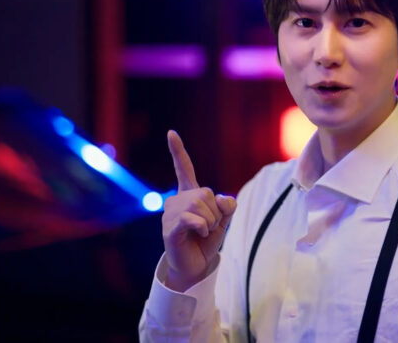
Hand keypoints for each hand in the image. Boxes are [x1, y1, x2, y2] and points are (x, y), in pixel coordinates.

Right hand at [161, 130, 235, 291]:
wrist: (196, 265)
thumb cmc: (207, 241)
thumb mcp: (223, 220)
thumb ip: (227, 205)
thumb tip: (222, 199)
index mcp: (189, 195)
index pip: (184, 169)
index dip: (178, 151)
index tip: (171, 133)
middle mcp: (176, 200)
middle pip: (205, 192)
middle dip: (216, 212)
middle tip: (209, 227)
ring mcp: (170, 214)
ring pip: (200, 205)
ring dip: (210, 221)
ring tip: (202, 232)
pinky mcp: (170, 228)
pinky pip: (191, 218)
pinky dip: (203, 226)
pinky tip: (199, 233)